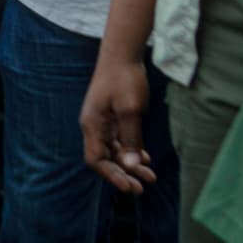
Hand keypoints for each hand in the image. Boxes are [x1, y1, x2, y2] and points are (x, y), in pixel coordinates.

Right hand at [79, 54, 153, 193]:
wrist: (122, 54)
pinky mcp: (112, 116)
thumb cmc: (124, 79)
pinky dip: (131, 150)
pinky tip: (145, 157)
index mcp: (92, 125)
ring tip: (150, 175)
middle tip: (142, 188)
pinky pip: (119, 139)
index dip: (112, 175)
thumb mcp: (130, 109)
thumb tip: (130, 165)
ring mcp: (102, 121)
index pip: (96, 160)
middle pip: (105, 158)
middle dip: (123, 174)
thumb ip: (130, 138)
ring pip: (114, 150)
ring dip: (130, 164)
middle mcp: (94, 126)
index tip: (130, 186)